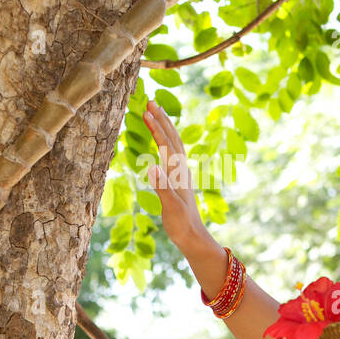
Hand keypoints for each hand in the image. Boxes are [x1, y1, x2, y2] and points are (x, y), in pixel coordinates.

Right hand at [141, 100, 208, 249]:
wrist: (194, 237)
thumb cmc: (181, 224)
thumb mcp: (170, 208)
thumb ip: (162, 187)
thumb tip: (152, 167)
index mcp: (177, 173)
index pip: (165, 144)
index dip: (156, 127)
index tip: (146, 111)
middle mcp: (181, 169)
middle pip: (172, 138)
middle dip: (161, 119)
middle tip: (150, 101)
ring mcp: (181, 173)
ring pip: (174, 143)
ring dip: (165, 126)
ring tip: (156, 112)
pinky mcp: (179, 179)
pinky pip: (173, 152)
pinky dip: (167, 140)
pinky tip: (163, 139)